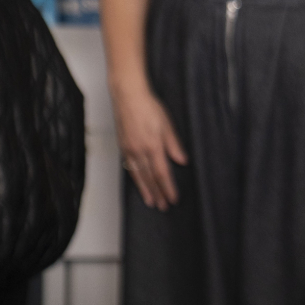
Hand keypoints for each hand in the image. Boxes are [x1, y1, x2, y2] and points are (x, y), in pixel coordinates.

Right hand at [113, 84, 187, 209]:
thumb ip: (174, 145)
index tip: (173, 199)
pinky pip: (129, 167)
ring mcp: (129, 150)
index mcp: (153, 146)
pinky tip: (139, 183)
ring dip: (145, 190)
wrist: (128, 97)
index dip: (168, 188)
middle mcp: (139, 151)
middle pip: (150, 178)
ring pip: (138, 175)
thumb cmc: (149, 107)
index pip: (162, 173)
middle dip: (157, 193)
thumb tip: (181, 162)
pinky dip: (135, 178)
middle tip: (163, 207)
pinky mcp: (122, 147)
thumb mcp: (167, 125)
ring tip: (150, 202)